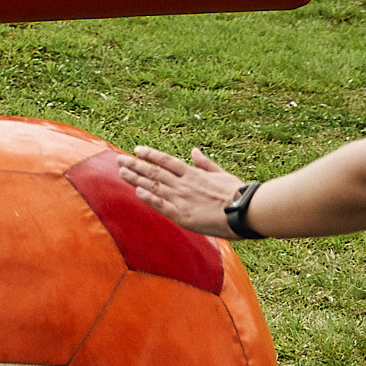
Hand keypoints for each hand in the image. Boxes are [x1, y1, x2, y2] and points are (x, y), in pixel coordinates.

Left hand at [117, 145, 242, 238]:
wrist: (245, 211)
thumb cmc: (237, 193)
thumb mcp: (221, 173)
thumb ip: (204, 163)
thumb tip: (193, 151)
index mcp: (193, 173)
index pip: (166, 160)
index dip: (150, 155)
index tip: (137, 150)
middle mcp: (184, 184)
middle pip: (154, 172)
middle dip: (136, 165)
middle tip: (120, 159)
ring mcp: (181, 199)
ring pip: (153, 186)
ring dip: (136, 178)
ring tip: (122, 172)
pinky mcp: (182, 215)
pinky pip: (161, 204)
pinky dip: (148, 197)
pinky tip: (137, 191)